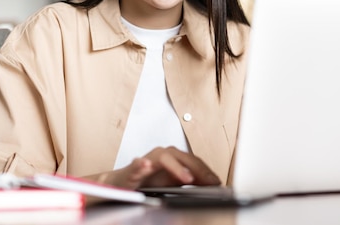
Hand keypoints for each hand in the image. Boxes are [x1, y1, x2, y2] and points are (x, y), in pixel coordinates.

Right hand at [87, 146, 220, 188]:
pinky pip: (137, 165)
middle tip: (209, 181)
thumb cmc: (148, 181)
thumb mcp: (172, 182)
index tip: (217, 182)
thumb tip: (210, 183)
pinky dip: (141, 165)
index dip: (206, 170)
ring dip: (176, 167)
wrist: (122, 183)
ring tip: (187, 178)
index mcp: (173, 158)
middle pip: (182, 157)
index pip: (193, 161)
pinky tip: (145, 166)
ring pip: (163, 158)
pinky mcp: (132, 169)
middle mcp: (162, 156)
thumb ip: (189, 179)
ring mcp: (148, 160)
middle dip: (197, 169)